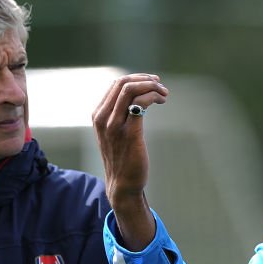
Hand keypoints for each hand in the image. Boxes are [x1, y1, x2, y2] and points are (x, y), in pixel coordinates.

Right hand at [91, 73, 168, 250]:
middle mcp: (103, 118)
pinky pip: (140, 105)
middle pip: (123, 83)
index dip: (137, 78)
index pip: (116, 84)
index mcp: (98, 115)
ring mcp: (114, 126)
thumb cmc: (121, 158)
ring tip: (164, 94)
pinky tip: (161, 101)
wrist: (122, 185)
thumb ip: (117, 115)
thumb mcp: (113, 133)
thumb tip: (135, 97)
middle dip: (145, 79)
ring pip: (131, 91)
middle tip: (160, 85)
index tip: (152, 82)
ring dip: (152, 87)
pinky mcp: (129, 134)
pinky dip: (153, 97)